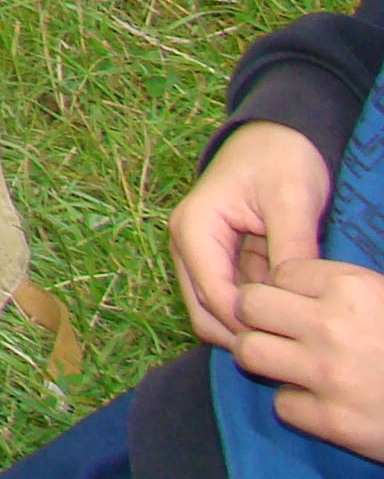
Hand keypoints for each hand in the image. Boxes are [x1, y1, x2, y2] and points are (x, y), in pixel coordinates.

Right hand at [174, 119, 329, 347]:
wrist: (277, 134)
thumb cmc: (282, 158)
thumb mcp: (292, 200)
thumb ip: (290, 250)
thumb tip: (291, 301)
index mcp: (194, 227)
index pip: (213, 294)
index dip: (248, 323)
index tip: (289, 337)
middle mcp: (186, 244)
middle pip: (204, 311)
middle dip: (243, 332)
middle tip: (291, 344)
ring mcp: (200, 253)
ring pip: (214, 310)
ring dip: (248, 324)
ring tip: (290, 329)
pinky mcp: (218, 258)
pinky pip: (231, 298)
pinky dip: (255, 311)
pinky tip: (286, 312)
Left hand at [233, 258, 383, 461]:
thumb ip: (343, 289)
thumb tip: (288, 280)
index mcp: (353, 288)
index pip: (280, 273)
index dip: (286, 290)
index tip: (301, 306)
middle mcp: (334, 325)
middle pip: (249, 306)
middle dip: (258, 318)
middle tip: (280, 332)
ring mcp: (330, 374)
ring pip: (250, 352)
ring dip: (266, 358)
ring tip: (292, 364)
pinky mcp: (333, 421)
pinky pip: (282, 404)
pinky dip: (298, 405)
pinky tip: (323, 402)